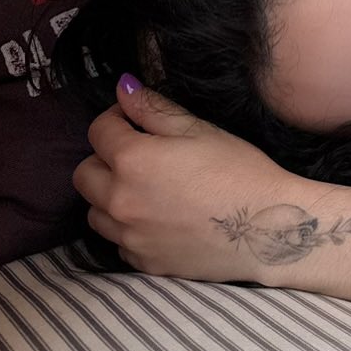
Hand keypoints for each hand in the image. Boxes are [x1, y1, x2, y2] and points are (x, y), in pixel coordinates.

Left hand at [73, 78, 307, 282]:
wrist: (266, 229)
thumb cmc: (238, 171)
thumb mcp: (198, 129)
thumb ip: (153, 109)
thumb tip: (123, 88)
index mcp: (132, 160)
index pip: (98, 131)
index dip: (117, 118)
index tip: (136, 120)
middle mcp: (119, 201)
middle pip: (84, 174)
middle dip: (104, 158)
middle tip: (138, 155)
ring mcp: (128, 236)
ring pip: (94, 212)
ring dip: (109, 196)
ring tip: (144, 189)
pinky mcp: (142, 262)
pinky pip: (117, 241)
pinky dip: (128, 227)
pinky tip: (158, 218)